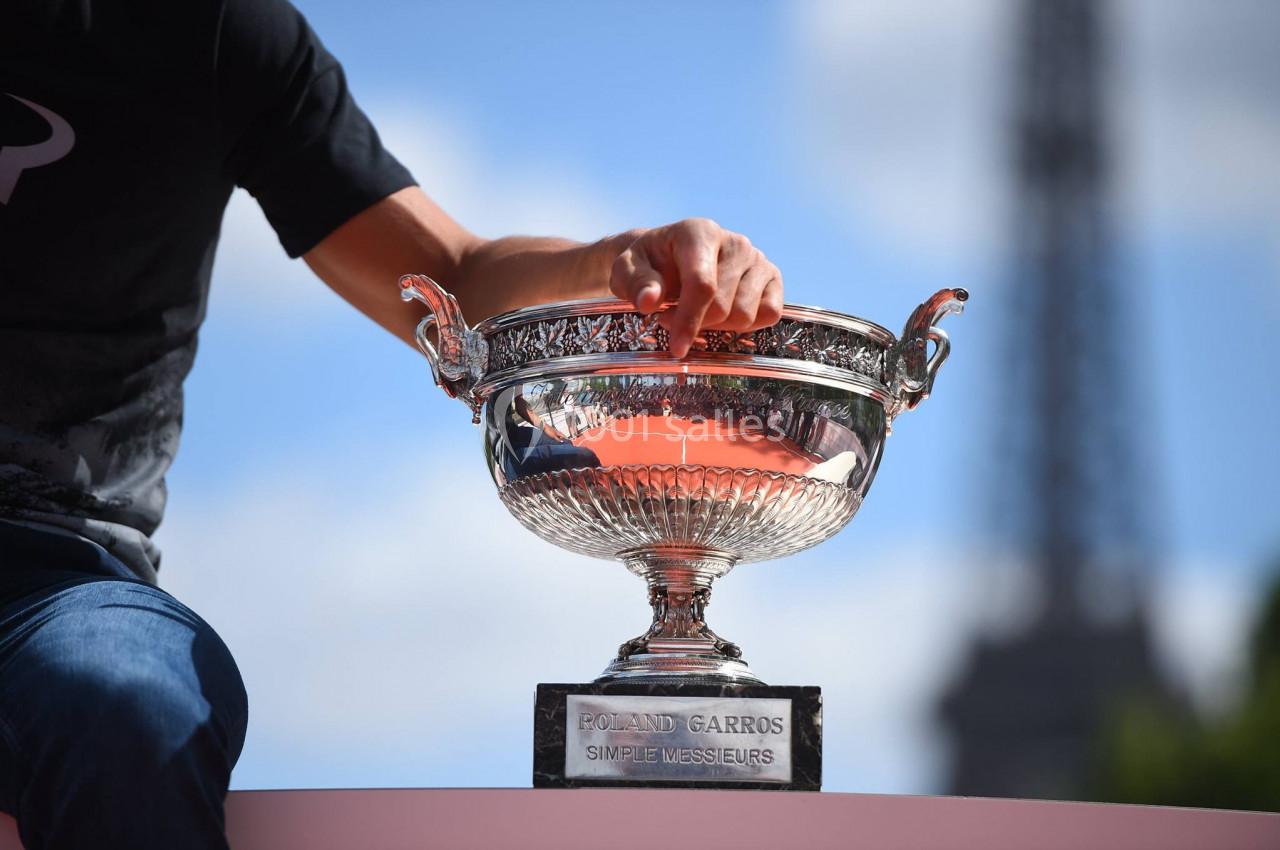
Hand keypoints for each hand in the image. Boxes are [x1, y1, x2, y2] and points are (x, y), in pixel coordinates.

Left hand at [608, 218, 783, 356]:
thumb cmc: (647, 264)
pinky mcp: (772, 277)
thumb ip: (635, 283)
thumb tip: (649, 301)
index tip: (676, 348)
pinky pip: (770, 314)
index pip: (702, 284)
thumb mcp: (627, 270)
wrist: (666, 256)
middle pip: (723, 306)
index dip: (689, 320)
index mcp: (699, 232)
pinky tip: (722, 317)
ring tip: (694, 314)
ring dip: (717, 326)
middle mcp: (735, 242)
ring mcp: (757, 259)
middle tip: (670, 319)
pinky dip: (746, 326)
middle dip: (695, 324)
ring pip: (745, 315)